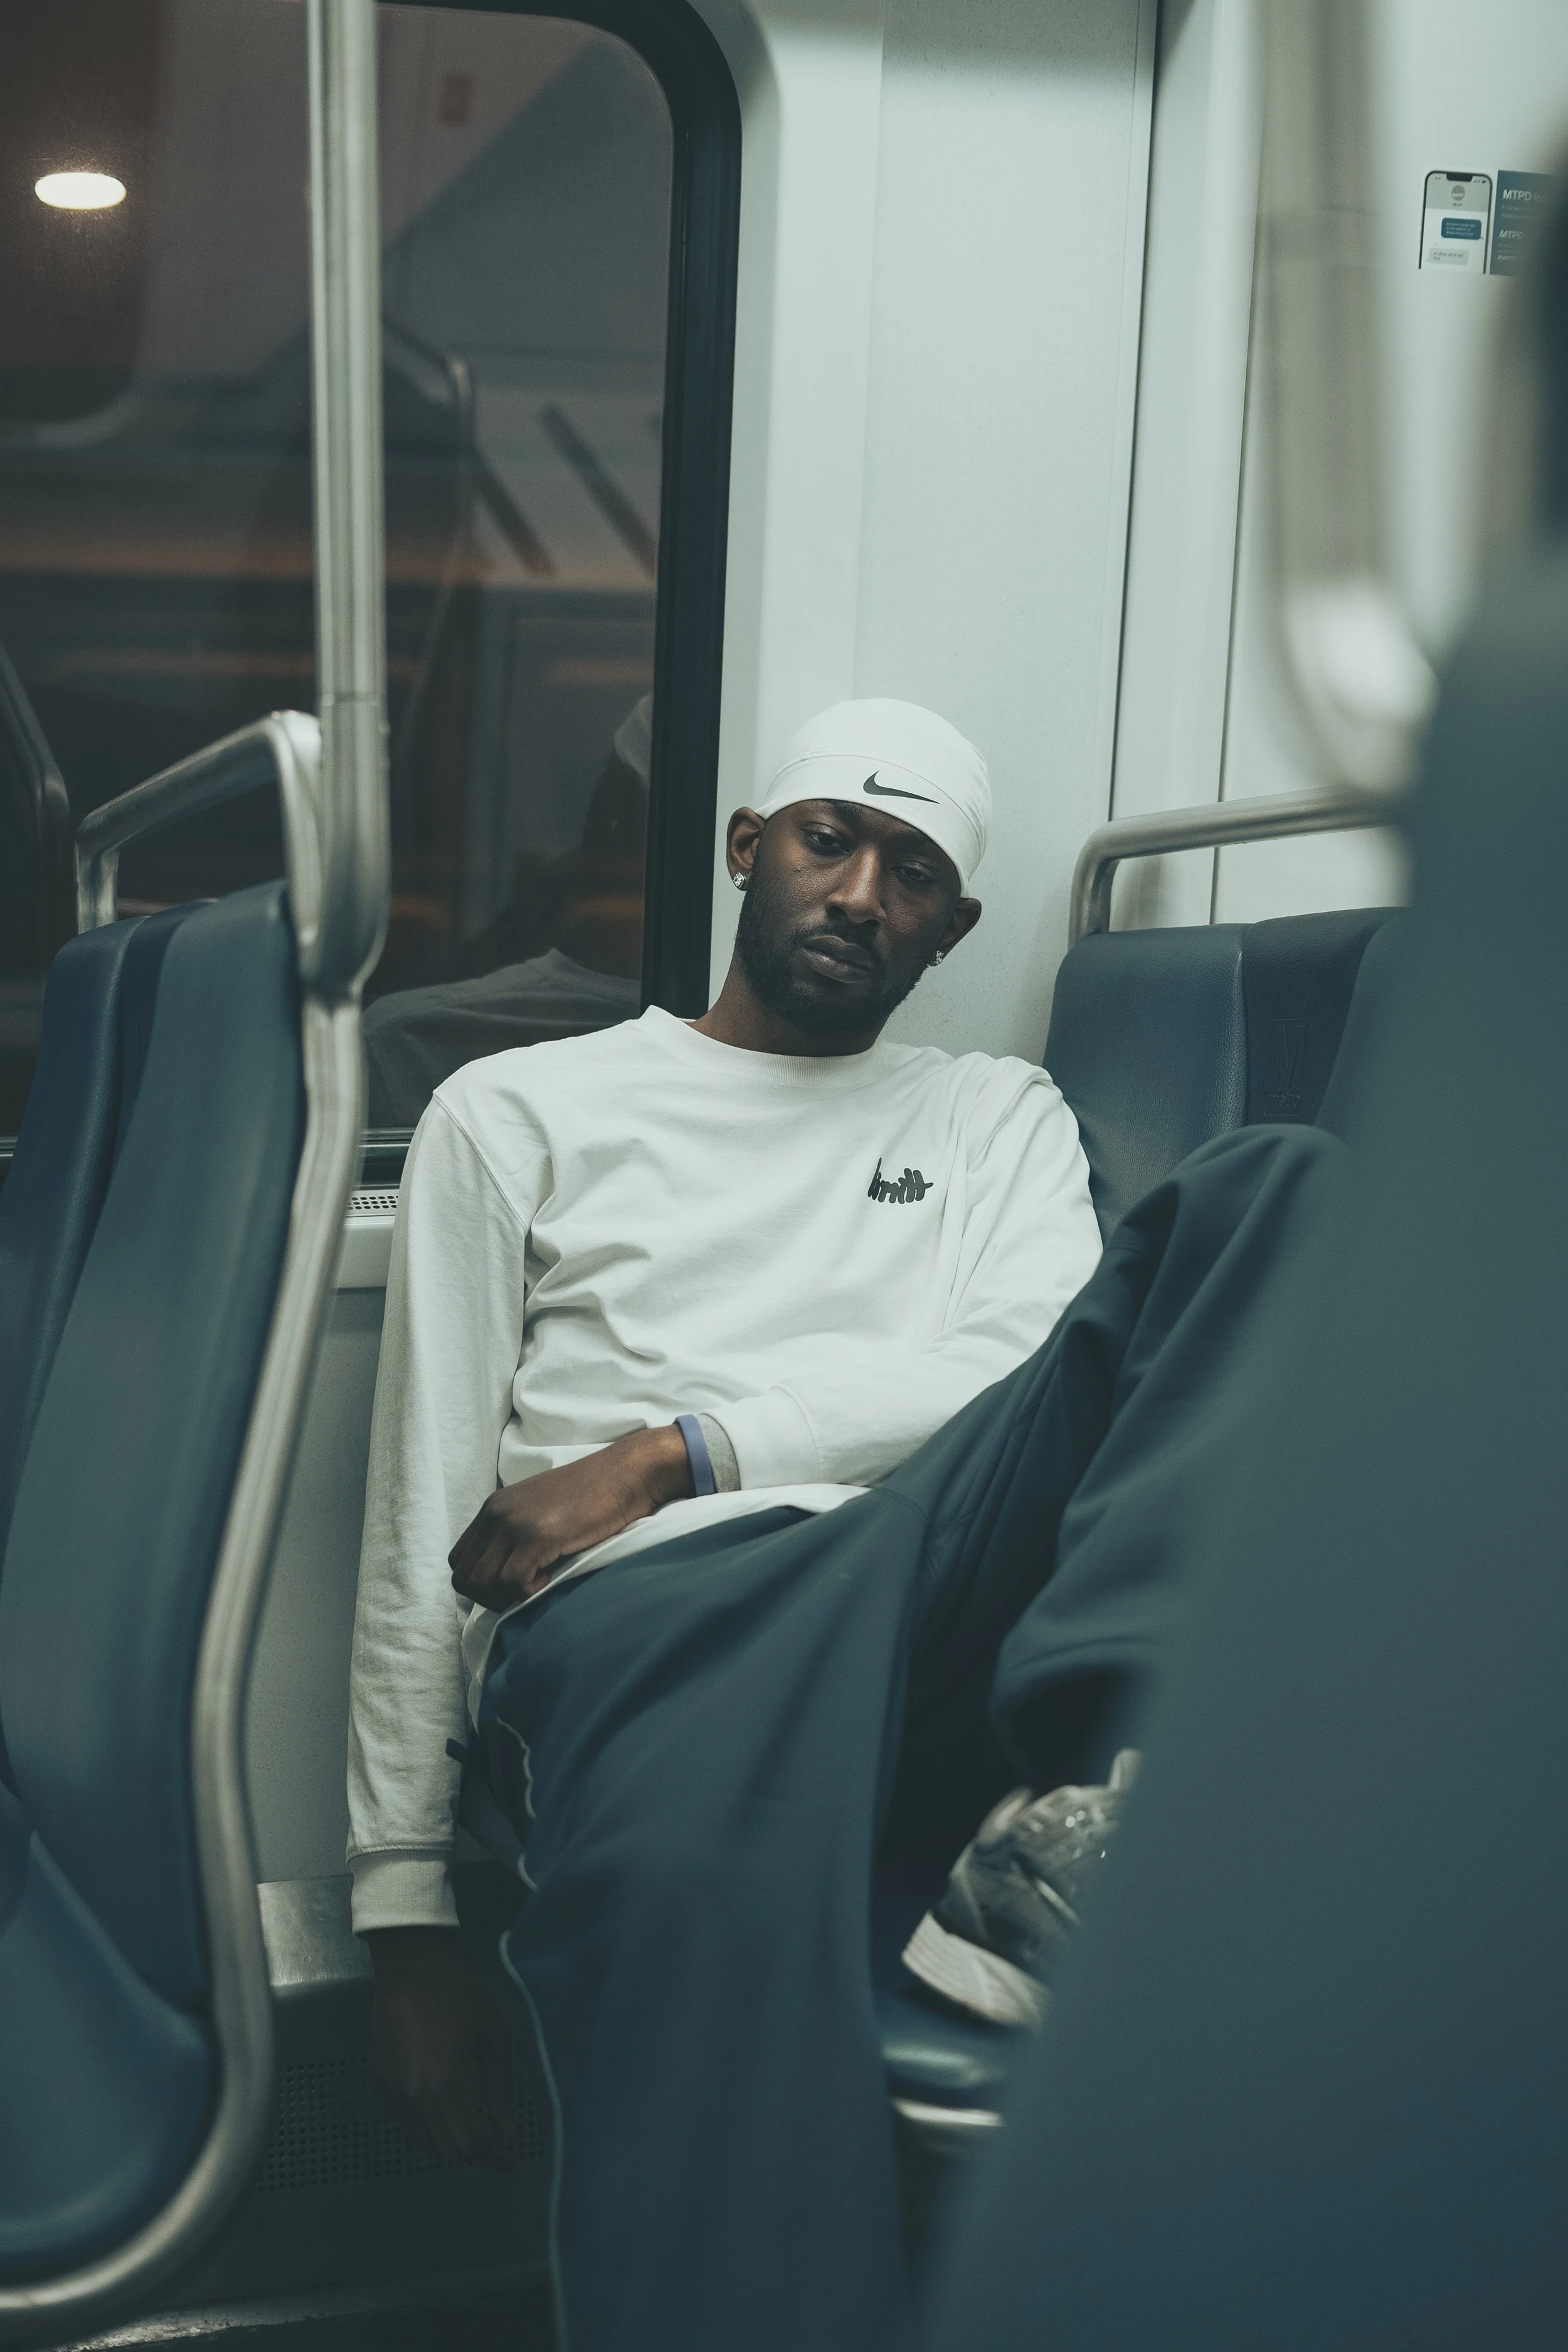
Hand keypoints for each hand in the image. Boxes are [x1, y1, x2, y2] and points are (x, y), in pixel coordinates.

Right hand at [367, 1928, 517, 2168]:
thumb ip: (500, 2091)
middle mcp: (417, 2099)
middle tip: (493, 2135)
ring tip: (467, 2117)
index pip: (473, 2145)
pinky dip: (425, 2124)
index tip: (512, 2160)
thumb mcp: (494, 2037)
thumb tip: (510, 2134)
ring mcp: (394, 2093)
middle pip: (449, 2151)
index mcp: (449, 2087)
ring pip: (424, 2142)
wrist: (412, 1967)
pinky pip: (404, 2122)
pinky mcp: (379, 2082)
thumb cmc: (462, 1996)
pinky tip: (439, 2103)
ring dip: (449, 2138)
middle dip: (475, 2149)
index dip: (496, 2158)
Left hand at [449, 1425, 692, 1606]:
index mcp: (493, 1507)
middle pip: (463, 1577)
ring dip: (508, 1596)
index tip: (514, 1580)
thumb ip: (514, 1534)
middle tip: (525, 1588)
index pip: (459, 1560)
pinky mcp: (536, 1536)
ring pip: (482, 1584)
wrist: (626, 1475)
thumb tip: (501, 1578)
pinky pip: (511, 1583)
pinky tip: (549, 1577)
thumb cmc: (592, 1497)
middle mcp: (496, 1513)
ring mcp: (514, 1523)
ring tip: (539, 1580)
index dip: (482, 1581)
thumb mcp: (539, 1510)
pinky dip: (527, 1591)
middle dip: (490, 1596)